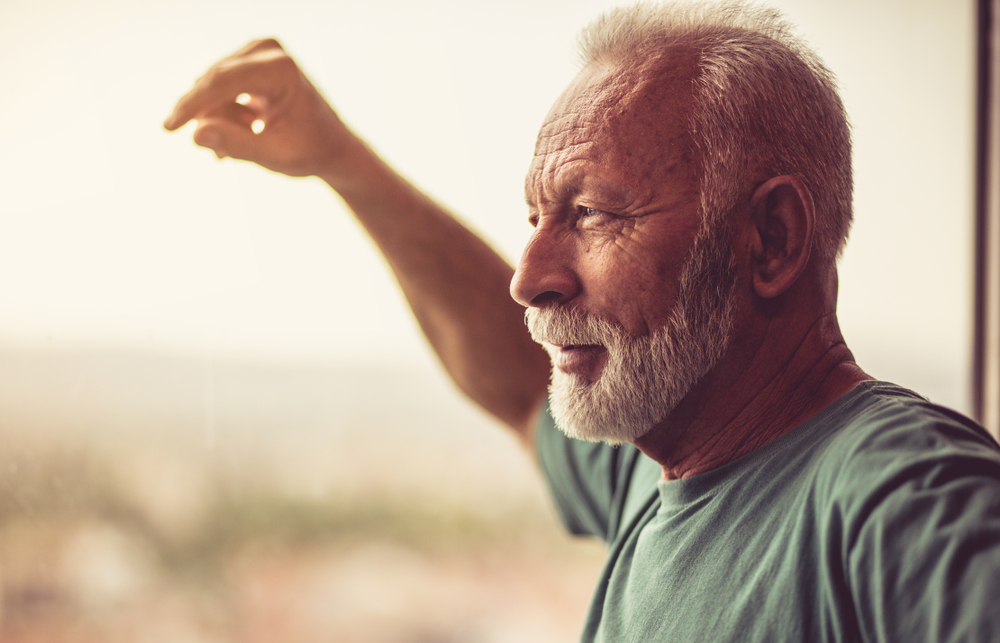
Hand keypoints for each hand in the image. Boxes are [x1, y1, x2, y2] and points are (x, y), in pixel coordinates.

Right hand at [164, 39, 350, 177]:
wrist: (331, 146)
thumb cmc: (309, 151)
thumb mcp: (275, 156)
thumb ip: (237, 144)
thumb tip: (196, 134)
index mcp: (281, 68)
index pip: (221, 81)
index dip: (191, 105)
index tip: (168, 128)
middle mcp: (268, 50)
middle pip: (213, 83)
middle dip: (215, 120)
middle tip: (226, 152)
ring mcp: (258, 51)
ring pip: (211, 87)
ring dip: (223, 120)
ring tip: (252, 134)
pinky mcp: (249, 60)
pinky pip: (217, 87)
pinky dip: (225, 113)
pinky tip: (246, 129)